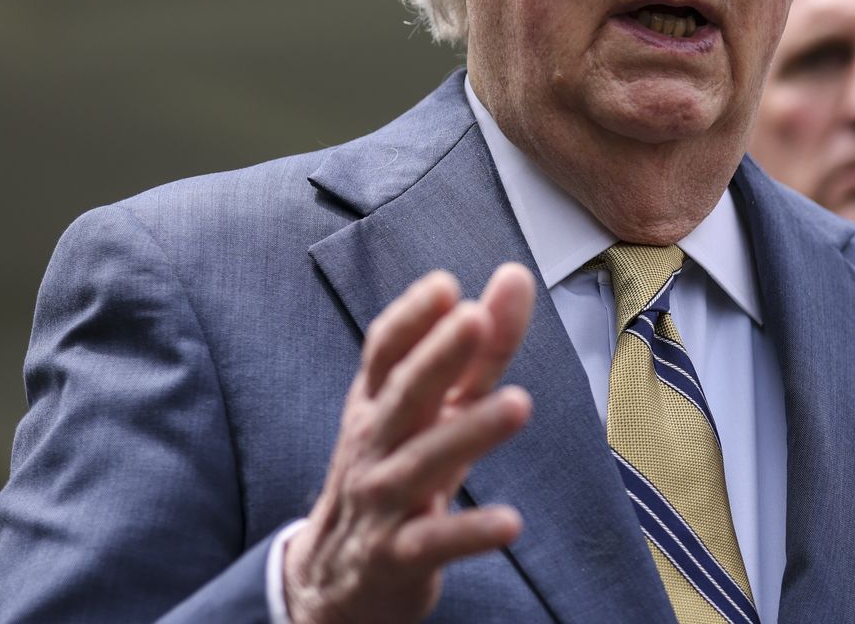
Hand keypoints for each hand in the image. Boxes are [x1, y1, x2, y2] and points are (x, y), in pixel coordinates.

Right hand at [284, 263, 535, 623]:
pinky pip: (433, 542)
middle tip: (474, 319)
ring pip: (422, 462)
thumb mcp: (434, 412)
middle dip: (438, 355)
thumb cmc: (395, 470)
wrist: (336, 576)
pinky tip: (509, 522)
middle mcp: (375, 444)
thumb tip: (514, 278)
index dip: (411, 317)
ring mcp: (382, 500)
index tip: (444, 286)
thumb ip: (479, 351)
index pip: (385, 352)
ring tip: (518, 405)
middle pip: (404, 395)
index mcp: (378, 403)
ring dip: (469, 432)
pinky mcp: (397, 556)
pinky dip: (468, 532)